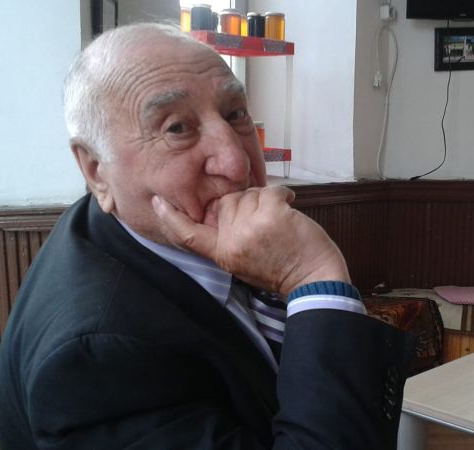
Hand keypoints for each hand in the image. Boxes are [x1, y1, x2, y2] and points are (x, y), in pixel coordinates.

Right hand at [152, 186, 349, 296]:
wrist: (314, 281)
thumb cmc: (283, 271)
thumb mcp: (243, 264)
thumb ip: (228, 240)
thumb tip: (223, 211)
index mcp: (222, 254)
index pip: (188, 235)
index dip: (170, 218)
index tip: (158, 202)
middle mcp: (231, 241)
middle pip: (226, 203)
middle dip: (246, 205)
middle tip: (265, 224)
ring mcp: (250, 227)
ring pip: (248, 195)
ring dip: (266, 201)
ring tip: (279, 221)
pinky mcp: (271, 215)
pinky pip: (271, 191)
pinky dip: (284, 195)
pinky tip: (290, 206)